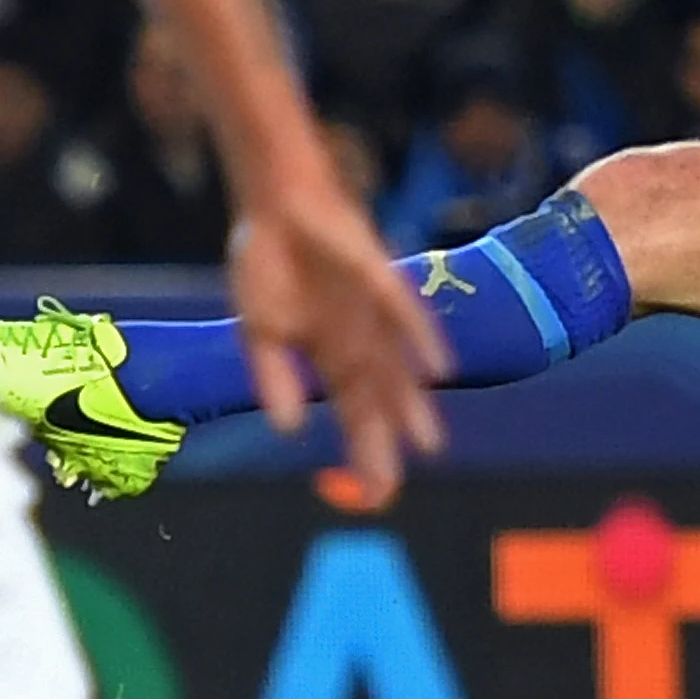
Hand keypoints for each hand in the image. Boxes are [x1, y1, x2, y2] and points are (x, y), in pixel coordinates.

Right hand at [222, 173, 446, 493]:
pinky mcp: (379, 279)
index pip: (351, 412)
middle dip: (382, 445)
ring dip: (411, 406)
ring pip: (395, 368)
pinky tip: (439, 370)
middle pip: (375, 401)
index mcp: (329, 355)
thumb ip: (273, 377)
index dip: (362, 451)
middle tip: (388, 489)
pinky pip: (404, 313)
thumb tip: (286, 430)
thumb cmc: (266, 263)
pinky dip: (421, 340)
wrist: (275, 205)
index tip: (370, 493)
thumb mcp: (259, 329)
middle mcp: (358, 341)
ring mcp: (372, 313)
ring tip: (429, 447)